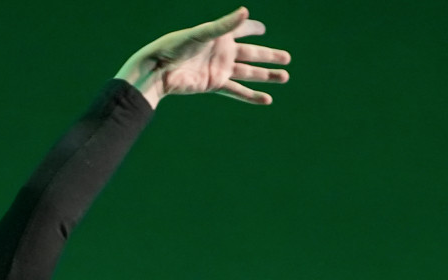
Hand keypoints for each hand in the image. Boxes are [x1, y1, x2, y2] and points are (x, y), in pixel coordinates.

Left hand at [120, 11, 288, 105]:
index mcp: (219, 34)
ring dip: (266, 76)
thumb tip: (246, 12)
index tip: (262, 29)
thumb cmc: (175, 46)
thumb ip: (224, 25)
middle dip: (269, 56)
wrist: (159, 71)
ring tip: (284, 76)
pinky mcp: (215, 84)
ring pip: (249, 73)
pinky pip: (237, 92)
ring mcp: (220, 69)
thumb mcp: (201, 34)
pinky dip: (251, 96)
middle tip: (287, 58)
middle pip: (252, 54)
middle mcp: (222, 51)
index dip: (252, 27)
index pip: (241, 29)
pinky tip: (267, 99)